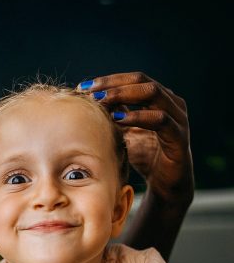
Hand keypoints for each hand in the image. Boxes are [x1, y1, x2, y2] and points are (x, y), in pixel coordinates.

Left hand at [78, 72, 193, 206]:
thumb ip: (112, 114)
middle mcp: (171, 103)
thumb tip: (87, 99)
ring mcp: (178, 118)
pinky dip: (138, 117)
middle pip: (142, 81)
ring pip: (153, 94)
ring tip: (102, 101)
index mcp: (159, 98)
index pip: (133, 79)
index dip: (109, 80)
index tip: (83, 86)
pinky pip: (160, 120)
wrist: (164, 183)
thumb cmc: (144, 155)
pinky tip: (118, 119)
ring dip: (124, 95)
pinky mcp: (179, 136)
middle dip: (114, 85)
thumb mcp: (123, 131)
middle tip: (92, 91)